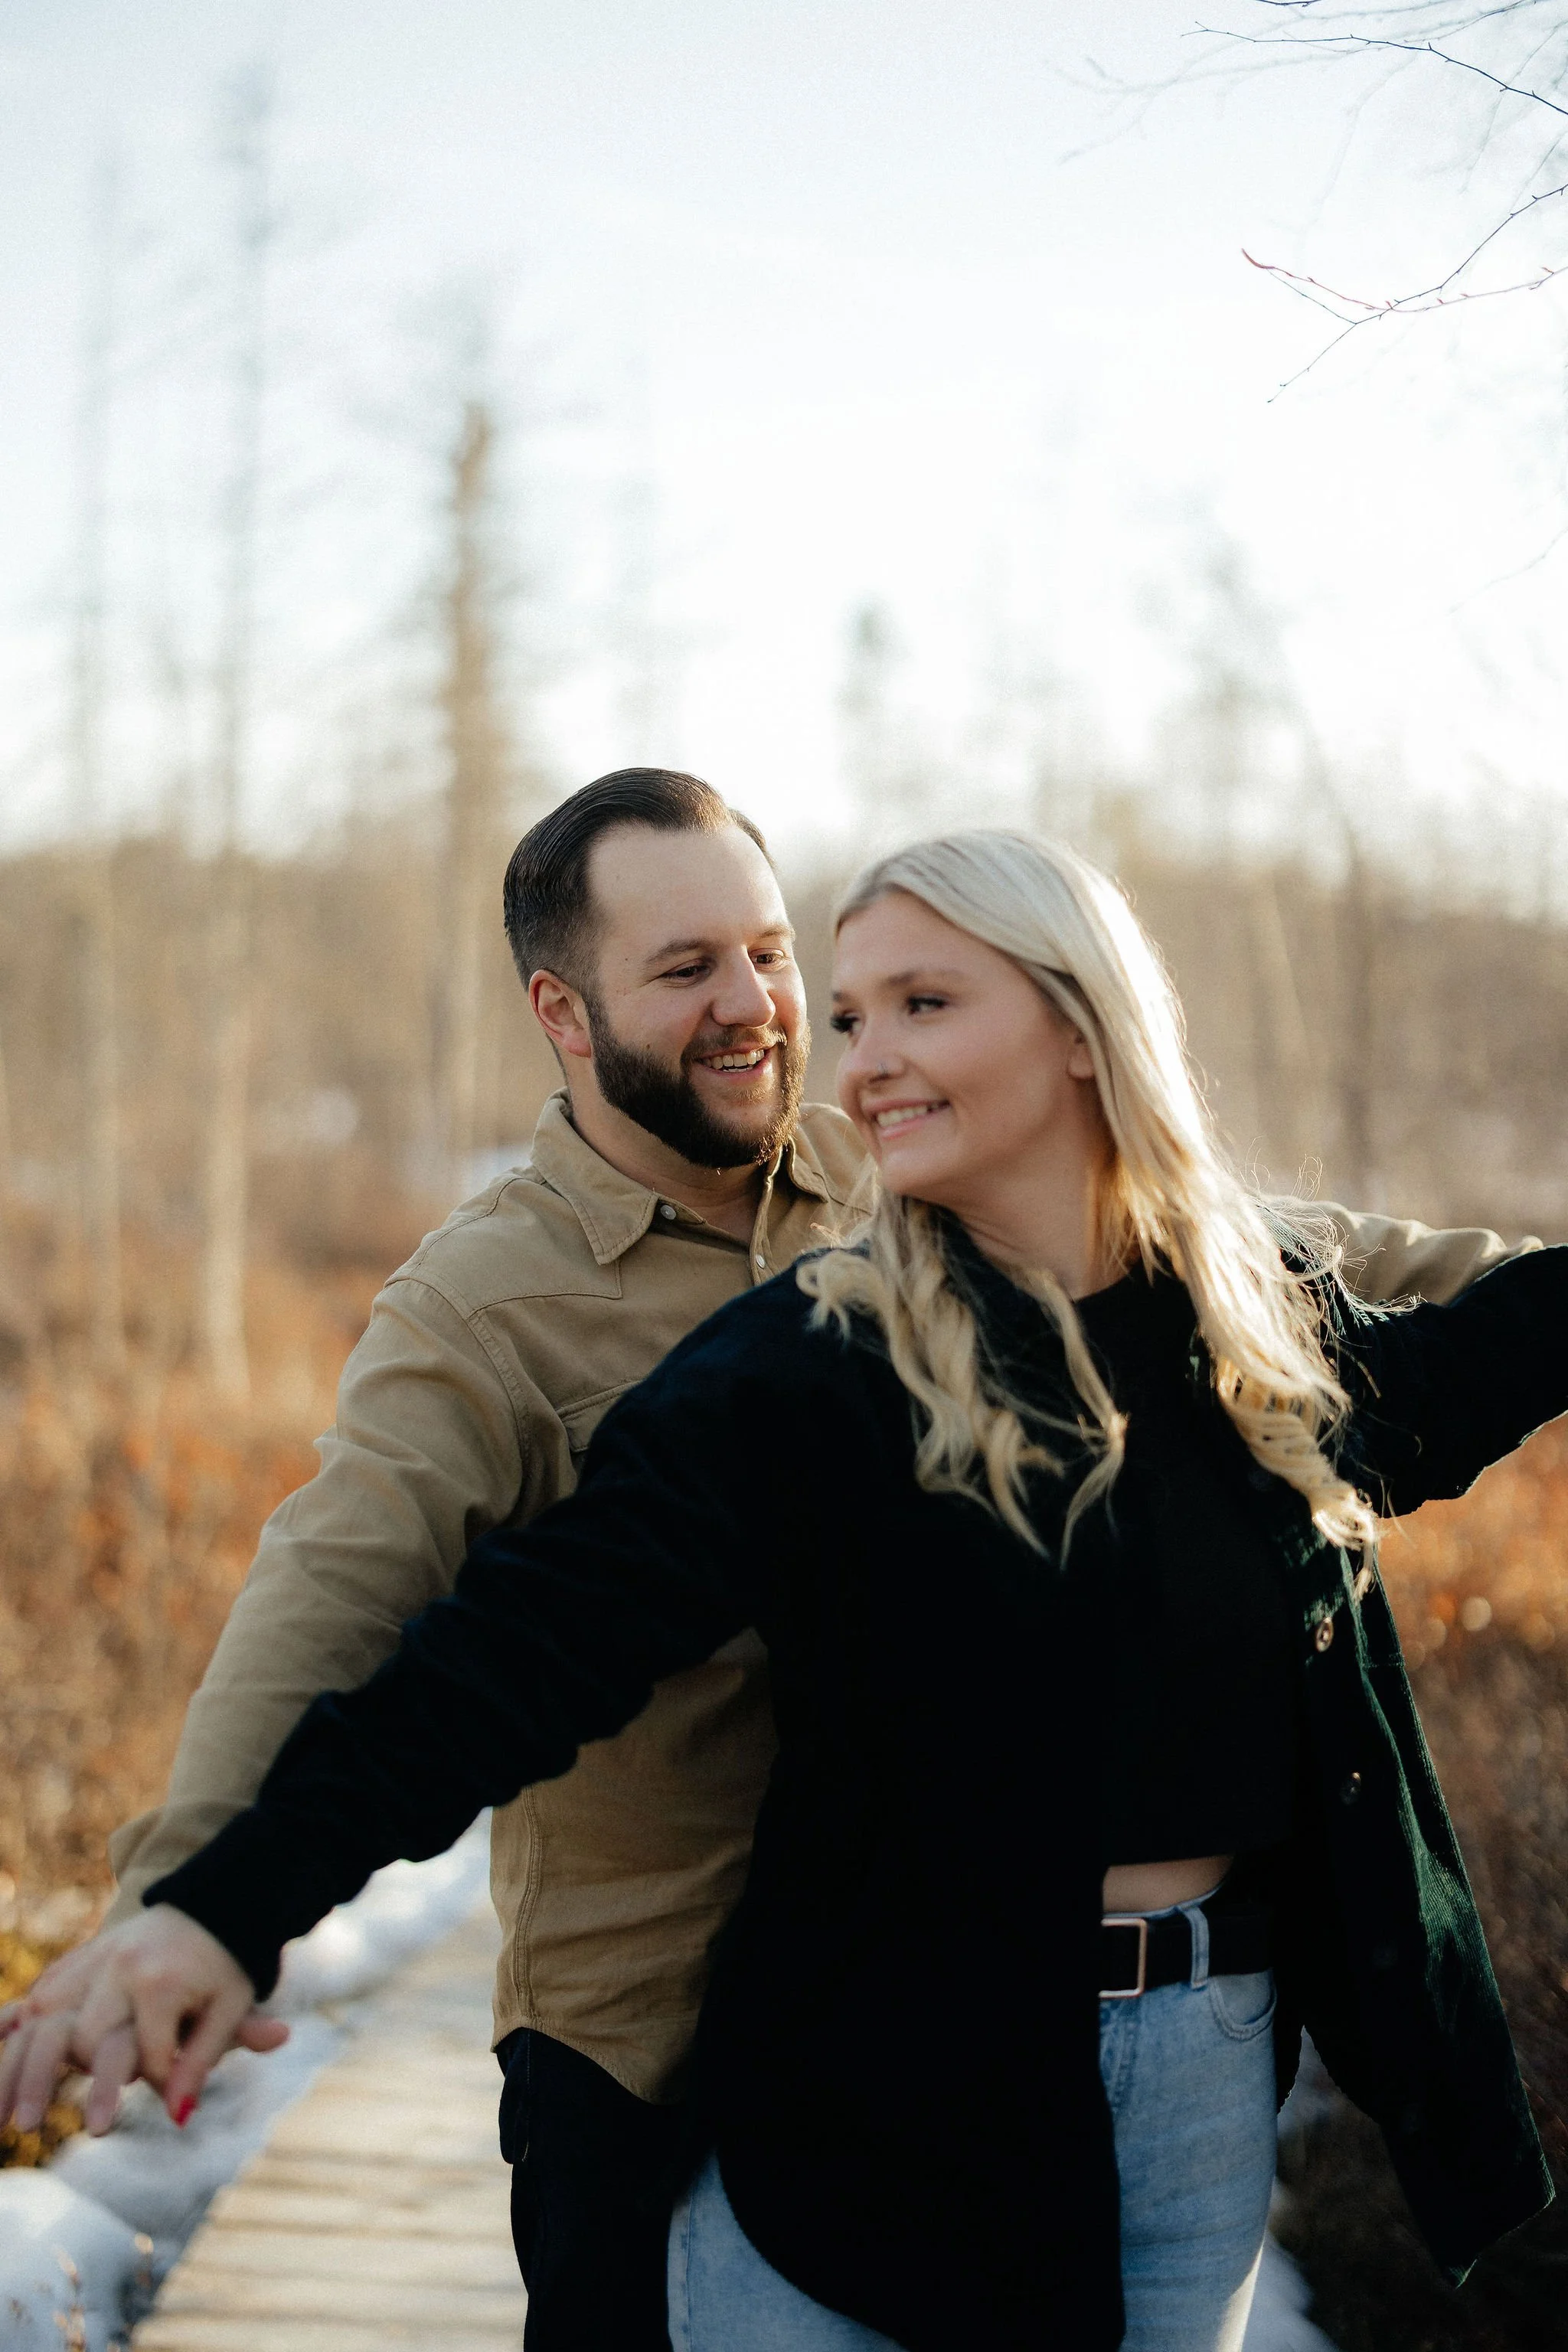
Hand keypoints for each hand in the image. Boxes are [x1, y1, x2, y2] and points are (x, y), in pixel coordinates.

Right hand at [0, 1906, 288, 2133]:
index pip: (146, 2053)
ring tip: (3, 2119)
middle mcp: (117, 1967)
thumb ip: (204, 2059)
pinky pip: (37, 1994)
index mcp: (159, 1980)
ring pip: (41, 2016)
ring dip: (17, 2067)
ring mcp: (92, 1960)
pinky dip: (10, 2025)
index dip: (161, 2081)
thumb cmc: (224, 1967)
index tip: (176, 2099)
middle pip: (78, 2036)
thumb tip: (179, 2117)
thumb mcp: (232, 2008)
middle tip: (42, 2127)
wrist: (210, 1905)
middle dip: (65, 2079)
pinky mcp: (78, 1960)